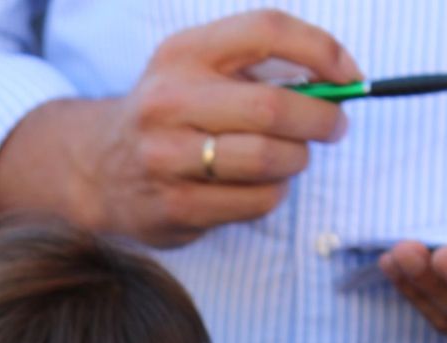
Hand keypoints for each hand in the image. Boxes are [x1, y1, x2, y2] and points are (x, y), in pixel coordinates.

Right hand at [69, 10, 359, 246]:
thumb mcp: (196, 69)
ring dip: (296, 160)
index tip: (349, 75)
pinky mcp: (175, 207)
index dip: (321, 51)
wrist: (97, 168)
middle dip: (320, 118)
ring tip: (292, 157)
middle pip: (272, 105)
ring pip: (267, 159)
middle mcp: (168, 101)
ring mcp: (168, 158)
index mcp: (183, 54)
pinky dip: (274, 193)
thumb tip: (337, 81)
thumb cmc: (169, 116)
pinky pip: (255, 201)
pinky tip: (261, 185)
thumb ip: (258, 67)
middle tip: (333, 127)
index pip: (266, 31)